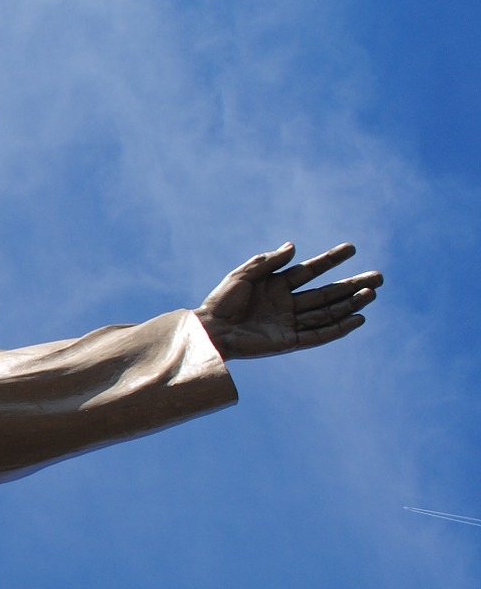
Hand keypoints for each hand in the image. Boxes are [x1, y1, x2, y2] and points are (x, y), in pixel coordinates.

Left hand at [194, 242, 381, 359]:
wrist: (210, 330)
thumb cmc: (221, 301)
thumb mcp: (243, 274)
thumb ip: (269, 261)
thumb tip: (294, 246)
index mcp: (276, 285)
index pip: (310, 270)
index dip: (330, 260)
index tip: (352, 248)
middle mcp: (287, 304)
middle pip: (327, 293)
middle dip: (352, 285)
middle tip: (379, 277)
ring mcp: (290, 323)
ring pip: (328, 312)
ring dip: (351, 304)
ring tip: (373, 293)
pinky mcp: (289, 341)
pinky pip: (319, 335)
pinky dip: (339, 328)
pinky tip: (359, 318)